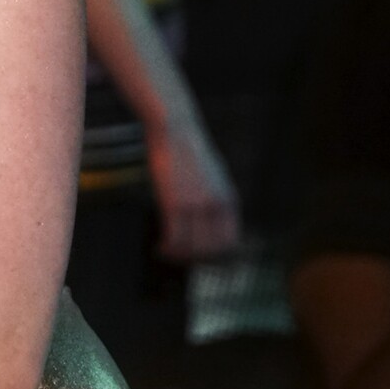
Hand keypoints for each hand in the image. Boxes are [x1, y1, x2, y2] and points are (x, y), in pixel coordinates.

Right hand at [146, 113, 240, 261]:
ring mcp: (197, 205)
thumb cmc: (188, 150)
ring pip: (193, 248)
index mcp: (229, 200)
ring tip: (165, 252)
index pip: (230, 242)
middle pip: (212, 250)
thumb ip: (215, 196)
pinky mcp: (176, 203)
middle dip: (195, 259)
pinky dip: (167, 248)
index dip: (215, 256)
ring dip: (179, 256)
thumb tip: (210, 211)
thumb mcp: (212, 174)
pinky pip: (175, 238)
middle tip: (178, 256)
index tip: (197, 256)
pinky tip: (159, 247)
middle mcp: (217, 206)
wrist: (175, 129)